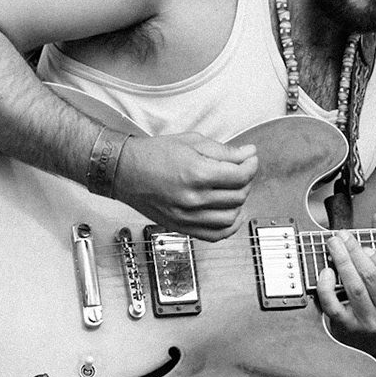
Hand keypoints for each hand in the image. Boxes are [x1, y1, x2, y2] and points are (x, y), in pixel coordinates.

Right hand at [112, 132, 257, 239]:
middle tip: (241, 170)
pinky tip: (231, 213)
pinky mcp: (182, 226)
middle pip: (238, 195)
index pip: (240, 175)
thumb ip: (223, 150)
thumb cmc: (152, 154)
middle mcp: (193, 198)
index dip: (251, 165)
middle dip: (246, 180)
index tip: (250, 159)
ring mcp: (187, 216)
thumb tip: (247, 154)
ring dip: (239, 202)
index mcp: (197, 173)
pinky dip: (230, 227)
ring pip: (231, 217)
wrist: (124, 171)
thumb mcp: (190, 142)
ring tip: (234, 189)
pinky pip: (216, 235)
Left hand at [316, 213, 375, 333]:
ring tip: (332, 244)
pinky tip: (325, 271)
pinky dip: (326, 287)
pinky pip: (334, 306)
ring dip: (341, 262)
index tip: (366, 245)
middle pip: (370, 276)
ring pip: (353, 288)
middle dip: (354, 251)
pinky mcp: (348, 329)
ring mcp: (370, 322)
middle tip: (341, 235)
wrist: (371, 341)